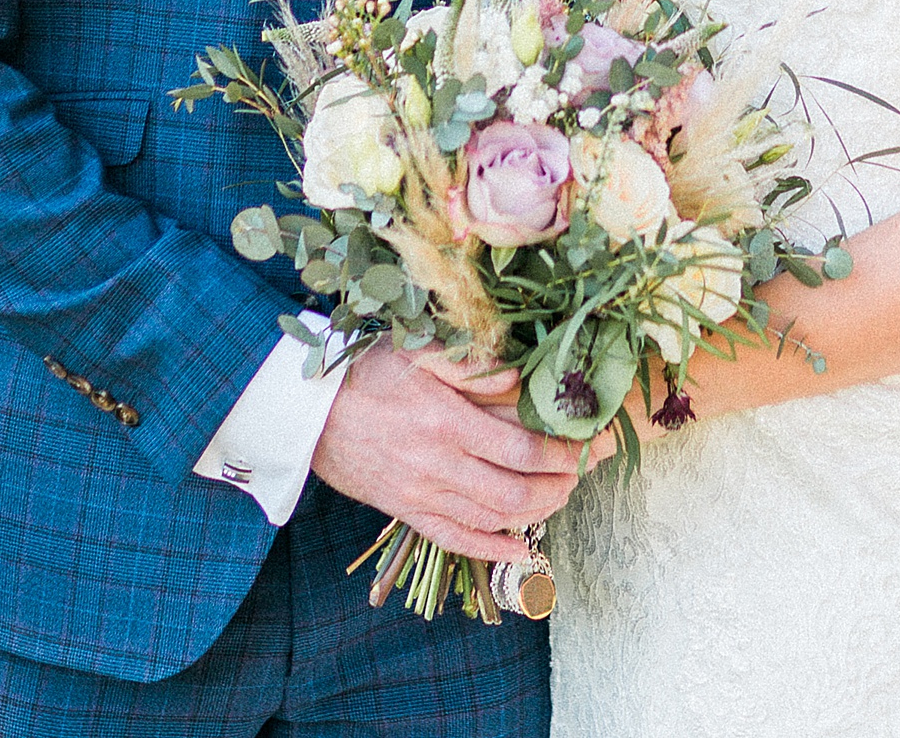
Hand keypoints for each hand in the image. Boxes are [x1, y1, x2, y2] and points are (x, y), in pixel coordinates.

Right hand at [310, 344, 582, 563]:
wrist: (308, 411)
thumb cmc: (367, 369)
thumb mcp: (418, 349)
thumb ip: (470, 365)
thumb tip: (519, 377)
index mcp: (446, 420)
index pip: (521, 446)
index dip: (562, 450)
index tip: (591, 442)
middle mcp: (438, 464)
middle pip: (515, 490)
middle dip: (561, 483)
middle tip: (588, 469)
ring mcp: (421, 494)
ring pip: (492, 518)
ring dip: (536, 511)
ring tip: (563, 494)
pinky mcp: (406, 511)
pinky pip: (455, 539)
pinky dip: (492, 548)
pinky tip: (521, 546)